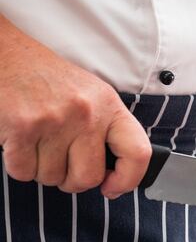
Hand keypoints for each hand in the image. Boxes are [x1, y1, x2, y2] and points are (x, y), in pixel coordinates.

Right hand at [0, 15, 150, 196]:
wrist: (6, 54)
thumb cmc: (49, 80)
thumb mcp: (92, 96)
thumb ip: (107, 130)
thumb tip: (116, 175)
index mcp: (109, 106)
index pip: (138, 153)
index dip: (128, 179)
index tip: (113, 187)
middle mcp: (86, 114)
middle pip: (88, 177)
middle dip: (73, 181)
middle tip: (64, 167)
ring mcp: (54, 121)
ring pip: (53, 178)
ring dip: (44, 171)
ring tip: (40, 146)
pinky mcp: (21, 128)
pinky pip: (24, 172)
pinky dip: (20, 166)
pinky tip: (21, 145)